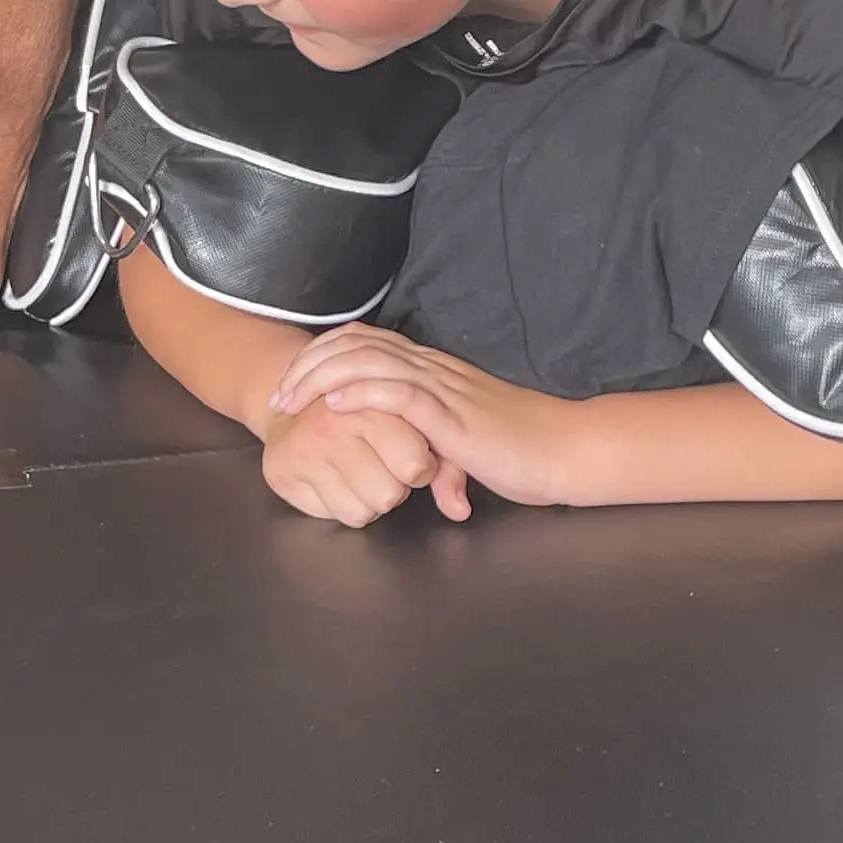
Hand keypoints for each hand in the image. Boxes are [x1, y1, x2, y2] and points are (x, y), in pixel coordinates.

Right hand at [259, 398, 442, 527]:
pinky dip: (338, 504)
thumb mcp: (413, 424)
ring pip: (360, 512)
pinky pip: (330, 515)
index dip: (420, 469)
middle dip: (393, 488)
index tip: (411, 456)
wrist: (299, 398)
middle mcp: (335, 426)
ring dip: (367, 500)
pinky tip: (334, 478)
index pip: (415, 466)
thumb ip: (446, 464)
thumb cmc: (369, 416)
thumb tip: (461, 510)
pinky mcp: (282, 470)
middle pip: (388, 495)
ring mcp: (305, 449)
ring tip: (360, 471)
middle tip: (382, 465)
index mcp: (374, 404)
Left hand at [268, 325, 580, 514]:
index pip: (368, 344)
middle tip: (278, 397)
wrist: (564, 452)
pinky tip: (334, 406)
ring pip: (369, 363)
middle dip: (309, 365)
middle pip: (357, 345)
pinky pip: (399, 393)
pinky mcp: (452, 415)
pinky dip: (361, 394)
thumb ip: (454, 468)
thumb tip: (447, 498)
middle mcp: (433, 370)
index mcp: (435, 372)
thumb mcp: (476, 459)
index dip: (325, 356)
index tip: (295, 386)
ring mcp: (442, 389)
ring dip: (321, 378)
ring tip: (291, 402)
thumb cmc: (526, 454)